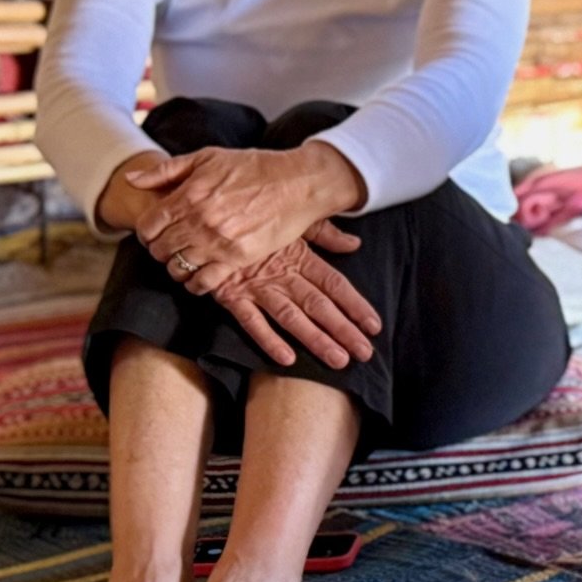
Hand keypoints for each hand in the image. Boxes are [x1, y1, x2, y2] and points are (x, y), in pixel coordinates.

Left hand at [130, 144, 362, 294]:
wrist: (298, 183)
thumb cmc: (255, 167)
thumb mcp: (208, 157)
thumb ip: (166, 170)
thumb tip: (131, 180)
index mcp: (188, 195)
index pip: (148, 226)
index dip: (146, 233)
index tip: (154, 234)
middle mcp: (199, 221)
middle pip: (160, 249)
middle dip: (160, 250)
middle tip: (170, 247)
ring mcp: (218, 241)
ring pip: (178, 268)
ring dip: (176, 267)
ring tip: (184, 262)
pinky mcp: (238, 257)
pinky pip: (204, 282)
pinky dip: (195, 285)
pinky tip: (198, 278)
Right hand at [207, 223, 381, 369]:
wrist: (207, 222)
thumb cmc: (254, 222)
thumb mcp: (292, 221)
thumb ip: (325, 234)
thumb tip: (354, 243)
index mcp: (300, 256)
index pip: (334, 284)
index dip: (355, 305)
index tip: (374, 326)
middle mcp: (282, 275)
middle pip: (319, 305)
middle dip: (344, 330)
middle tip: (364, 353)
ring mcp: (257, 287)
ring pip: (291, 317)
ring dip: (315, 339)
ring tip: (338, 359)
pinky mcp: (232, 297)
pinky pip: (251, 321)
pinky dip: (268, 340)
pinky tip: (287, 359)